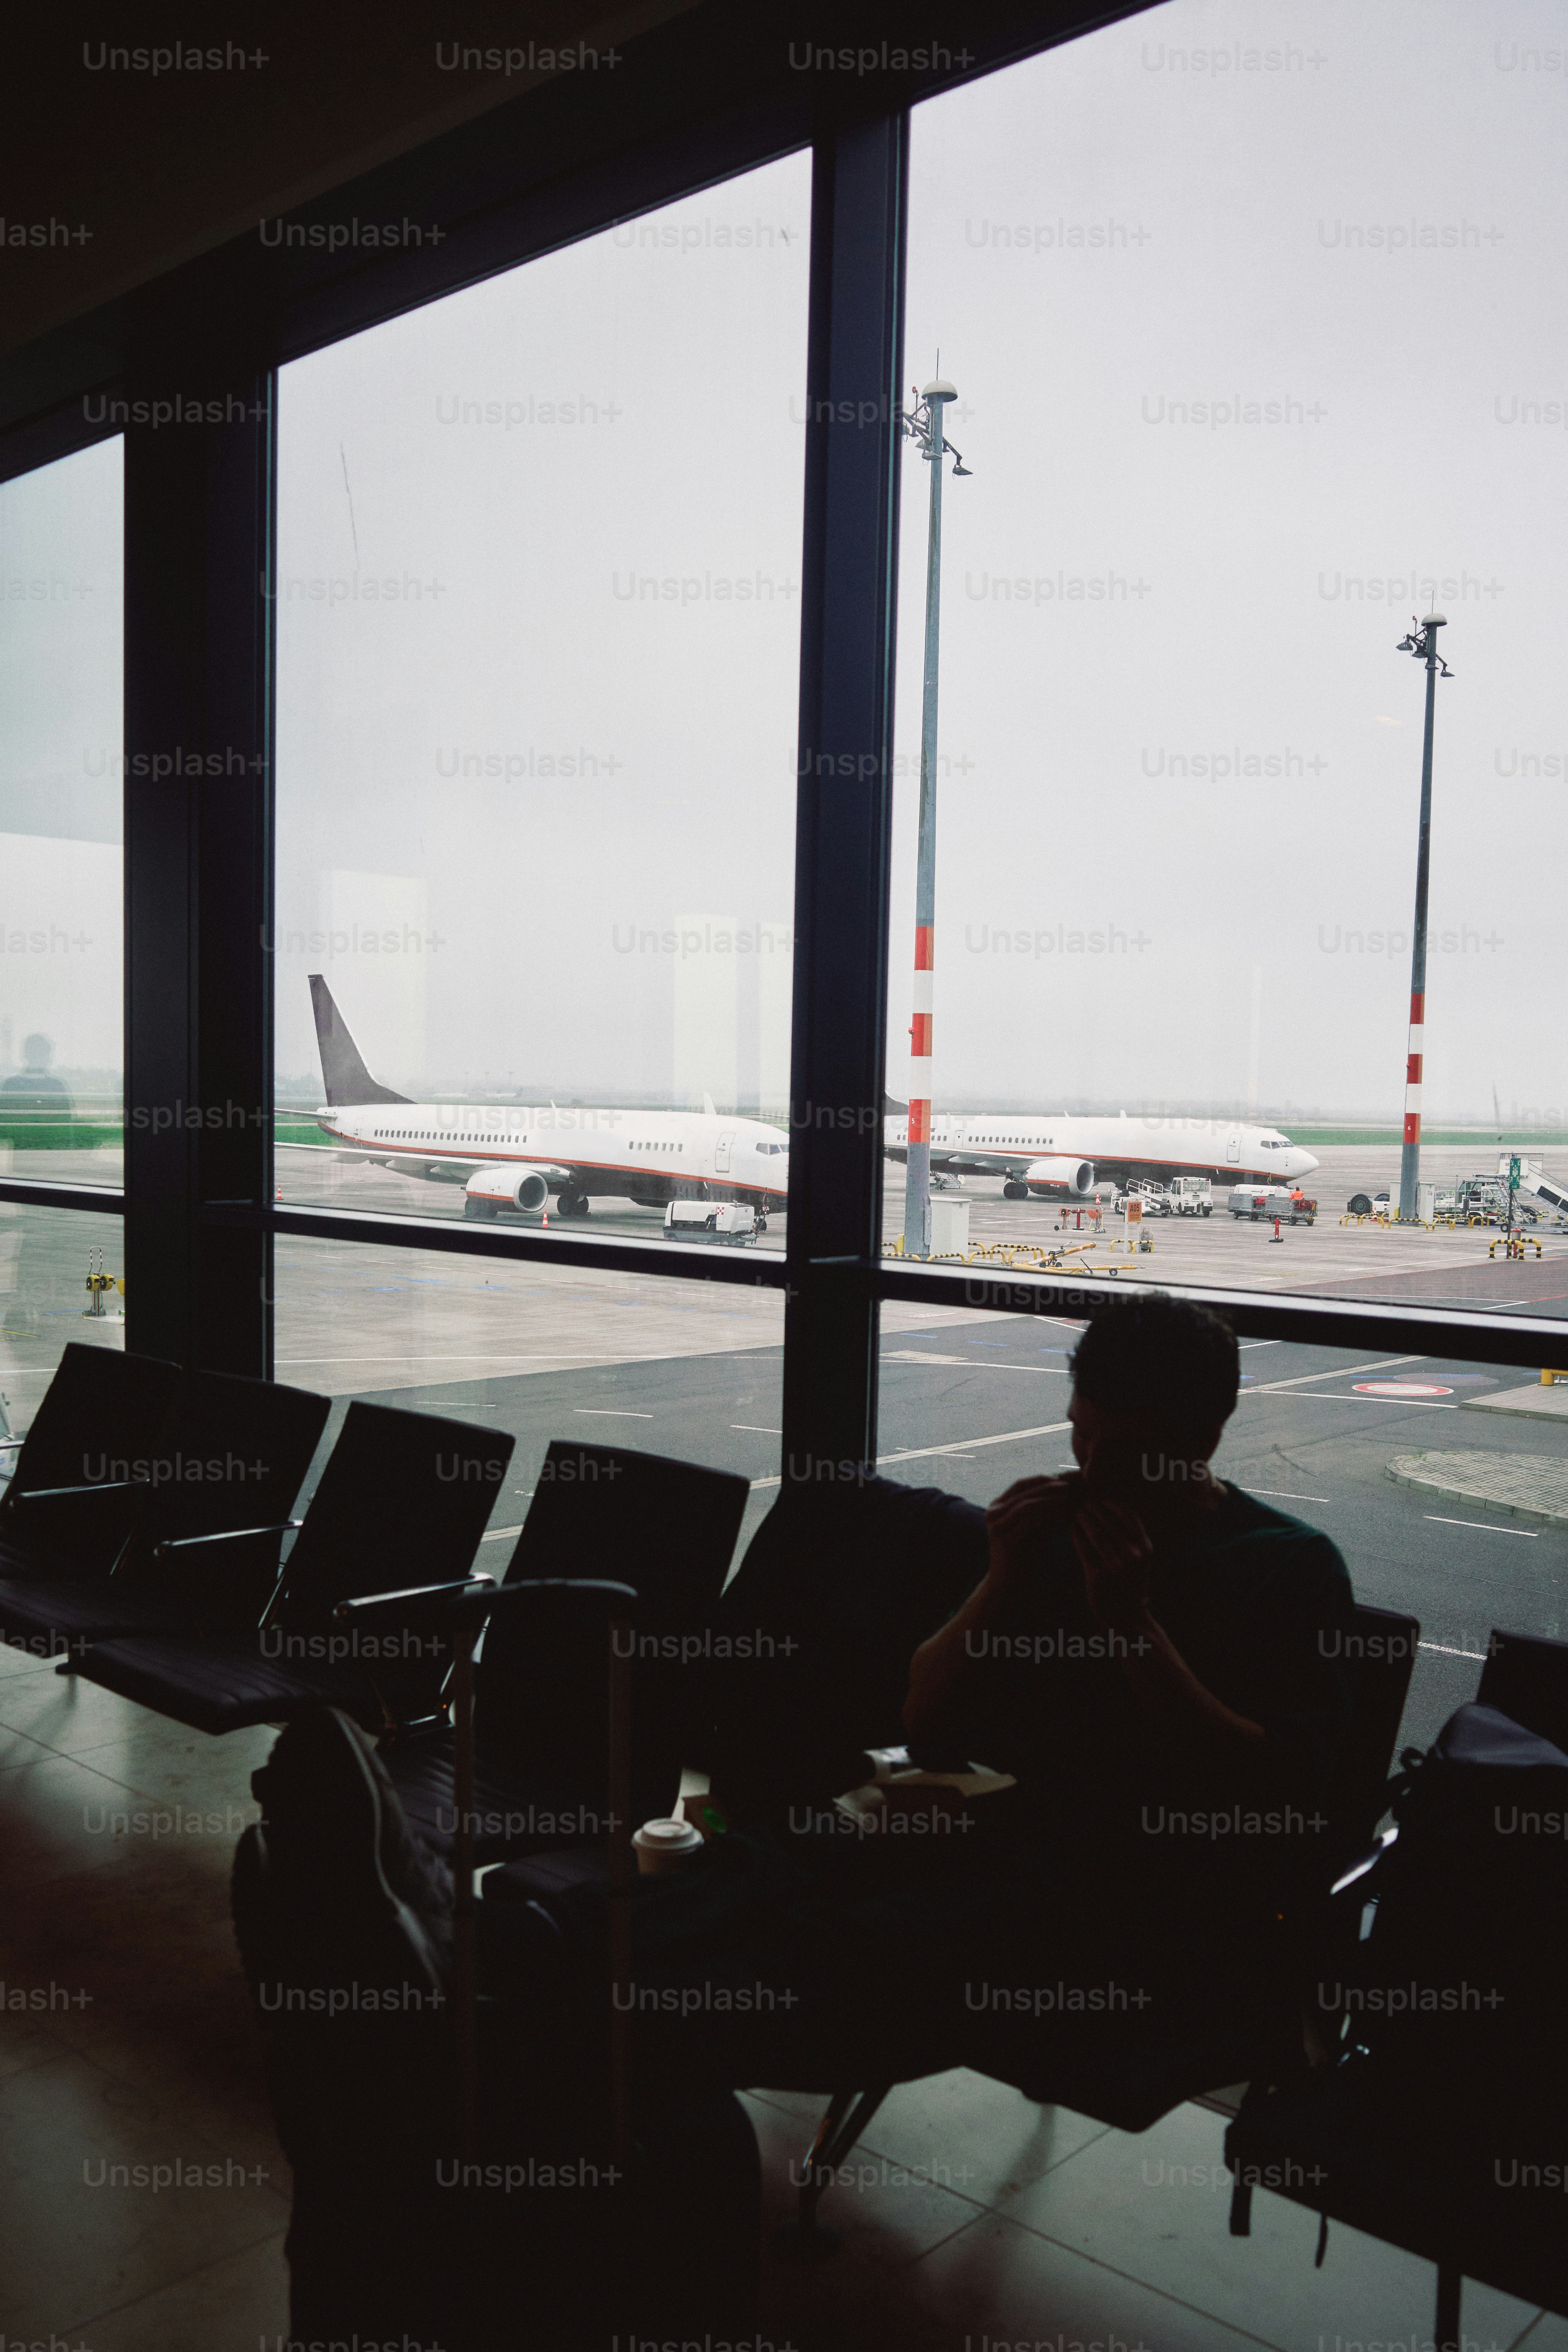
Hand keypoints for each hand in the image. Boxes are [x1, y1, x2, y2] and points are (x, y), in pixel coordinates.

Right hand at [985, 1474, 1080, 1580]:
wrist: (1007, 1583)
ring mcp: (996, 1526)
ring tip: (1068, 1497)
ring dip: (1050, 1499)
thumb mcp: (1030, 1528)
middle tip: (1069, 1484)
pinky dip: (1048, 1514)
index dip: (1040, 1479)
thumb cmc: (1022, 1555)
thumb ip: (1038, 1510)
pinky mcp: (1004, 1539)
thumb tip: (1061, 1491)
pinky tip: (1063, 1513)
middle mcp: (992, 1513)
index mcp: (996, 1507)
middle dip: (1047, 1486)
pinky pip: (1030, 1521)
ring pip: (1027, 1505)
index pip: (1019, 1485)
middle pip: (1023, 1491)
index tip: (1061, 1478)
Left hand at [1072, 1498, 1154, 1632]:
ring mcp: (1117, 1567)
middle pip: (1110, 1522)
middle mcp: (1134, 1556)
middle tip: (1083, 1501)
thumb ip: (1131, 1535)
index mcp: (1146, 1548)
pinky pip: (1083, 1547)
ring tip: (1076, 1511)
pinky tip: (1071, 1526)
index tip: (1101, 1497)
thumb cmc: (1130, 1581)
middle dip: (1094, 1508)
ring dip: (1084, 1518)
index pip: (1129, 1515)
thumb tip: (1111, 1504)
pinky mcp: (1099, 1576)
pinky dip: (1076, 1533)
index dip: (1113, 1503)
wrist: (1126, 1616)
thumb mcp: (1140, 1557)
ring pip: (1096, 1533)